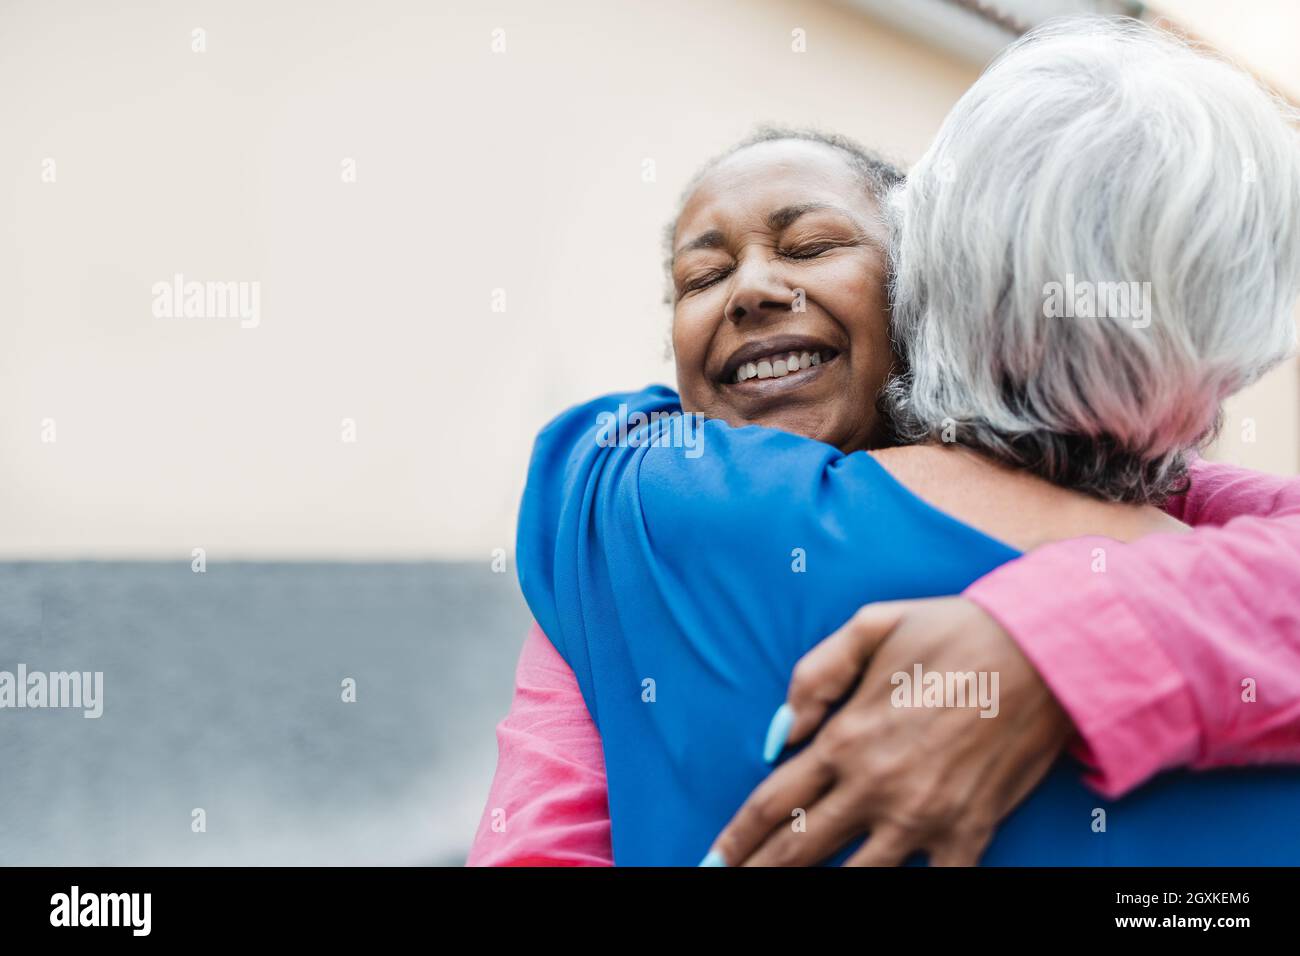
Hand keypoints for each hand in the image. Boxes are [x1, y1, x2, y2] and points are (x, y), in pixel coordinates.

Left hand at [706, 597, 1072, 865]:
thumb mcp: (870, 626)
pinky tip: (881, 897)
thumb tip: (781, 730)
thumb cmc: (953, 632)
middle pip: (800, 848)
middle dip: (759, 871)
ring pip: (856, 879)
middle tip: (725, 884)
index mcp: (847, 737)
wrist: (1043, 652)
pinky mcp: (970, 831)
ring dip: (815, 892)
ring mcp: (924, 816)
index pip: (774, 801)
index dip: (737, 837)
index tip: (713, 858)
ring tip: (782, 902)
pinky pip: (935, 884)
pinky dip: (907, 895)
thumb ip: (815, 675)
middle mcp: (877, 785)